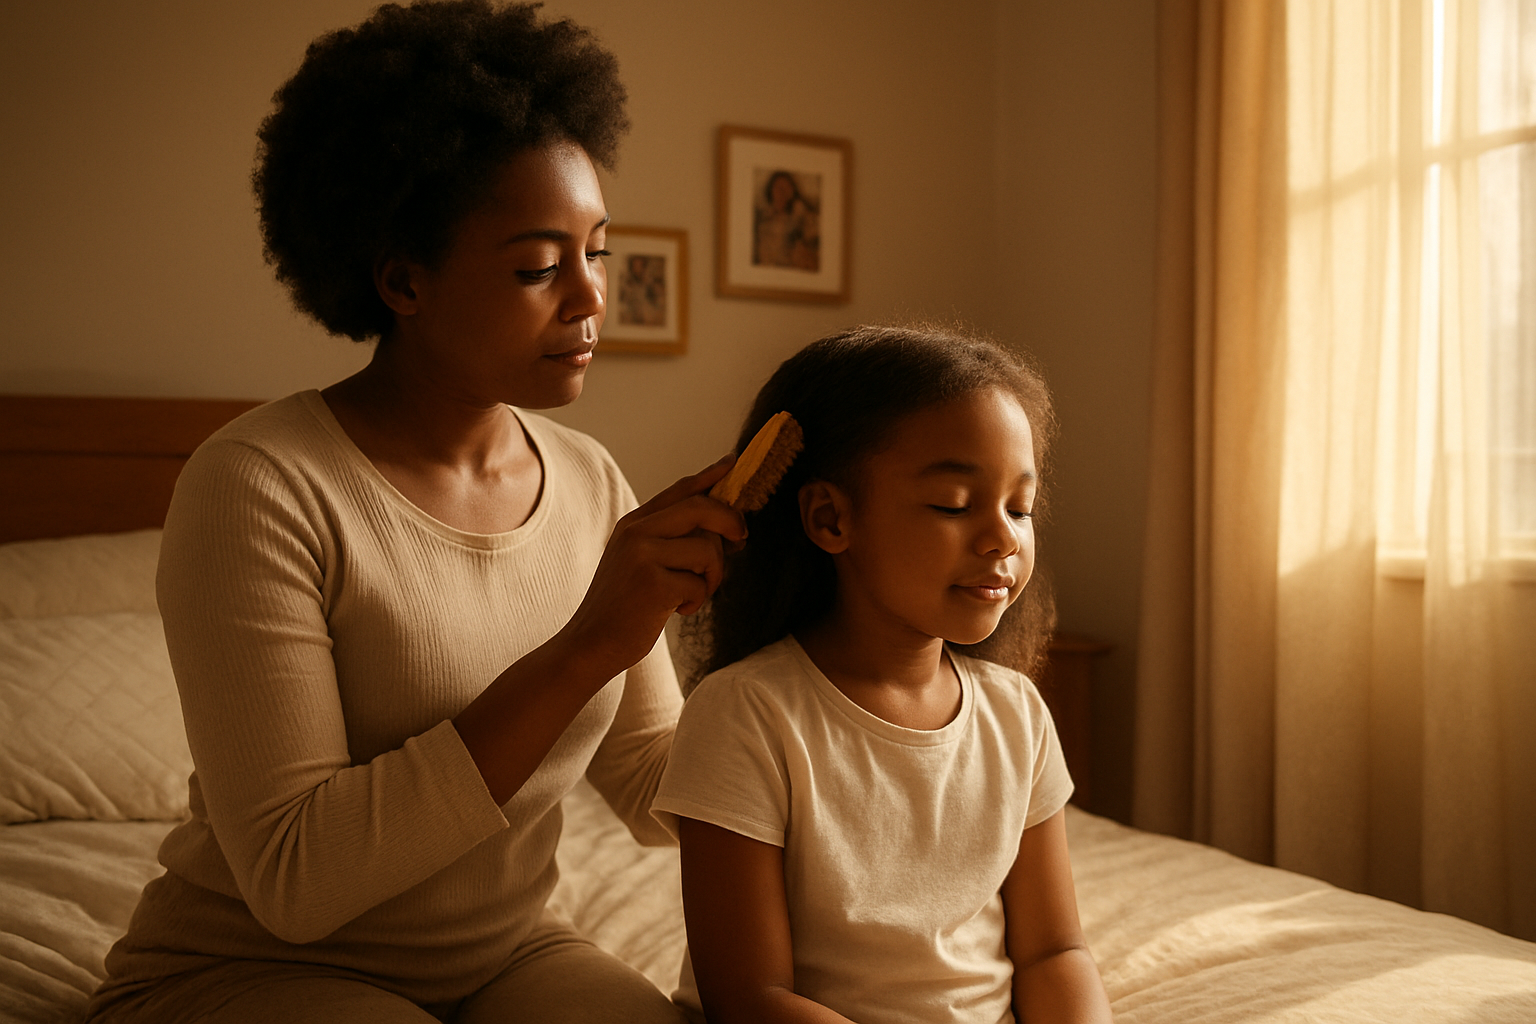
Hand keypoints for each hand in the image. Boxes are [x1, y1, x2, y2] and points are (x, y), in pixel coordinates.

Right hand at [555, 454, 746, 679]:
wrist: (591, 644)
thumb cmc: (626, 608)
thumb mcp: (643, 564)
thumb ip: (675, 541)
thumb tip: (729, 529)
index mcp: (634, 524)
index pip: (680, 490)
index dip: (711, 476)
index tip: (732, 463)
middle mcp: (636, 532)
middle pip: (701, 508)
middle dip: (730, 523)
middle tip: (742, 540)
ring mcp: (642, 555)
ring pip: (707, 549)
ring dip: (713, 576)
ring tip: (693, 594)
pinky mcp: (653, 583)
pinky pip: (700, 583)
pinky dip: (698, 600)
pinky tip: (677, 611)